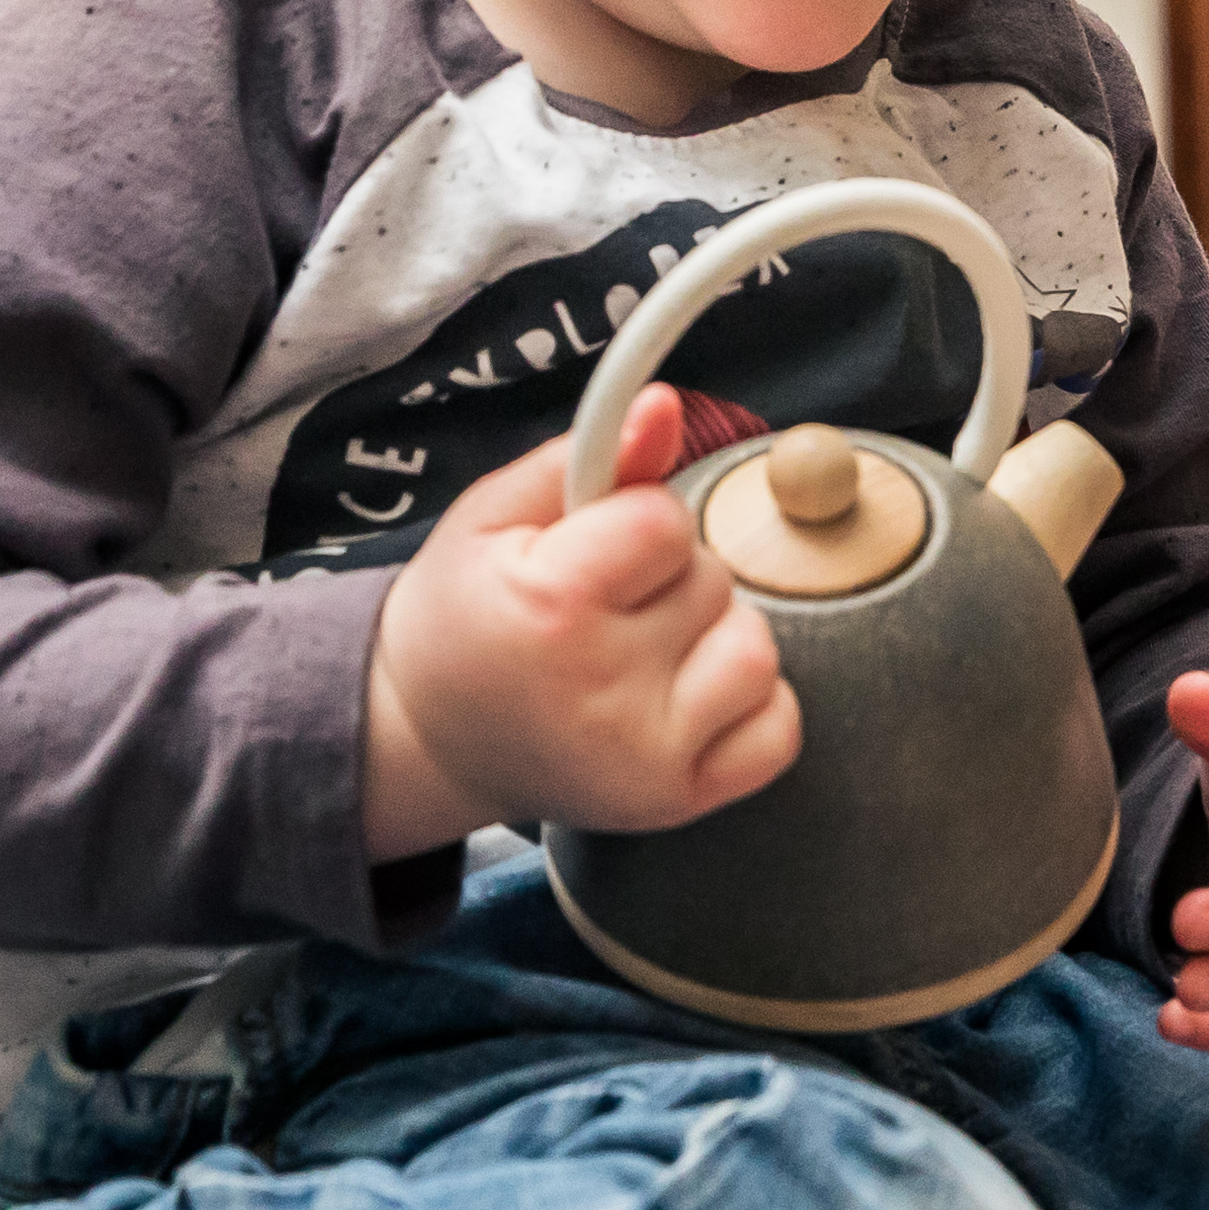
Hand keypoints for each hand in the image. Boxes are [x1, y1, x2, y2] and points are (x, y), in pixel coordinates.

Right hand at [358, 387, 799, 854]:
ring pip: (756, 649)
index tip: (589, 550)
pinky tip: (681, 698)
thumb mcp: (494, 517)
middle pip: (712, 579)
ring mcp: (644, 756)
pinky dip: (747, 705)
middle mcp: (601, 690)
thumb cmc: (465, 615)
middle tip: (600, 610)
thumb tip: (666, 408)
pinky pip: (779, 726)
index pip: (665, 521)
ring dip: (713, 636)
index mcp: (549, 606)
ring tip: (640, 652)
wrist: (429, 737)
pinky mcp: (676, 801)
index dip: (634, 522)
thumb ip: (587, 455)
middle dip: (668, 578)